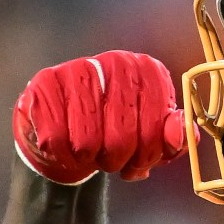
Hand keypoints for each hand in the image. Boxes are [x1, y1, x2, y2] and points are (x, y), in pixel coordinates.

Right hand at [13, 51, 186, 184]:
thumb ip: (173, 139)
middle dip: (117, 161)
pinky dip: (61, 155)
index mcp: (146, 71)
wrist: (65, 136)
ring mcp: (76, 69)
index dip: (149, 153)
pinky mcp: (44, 85)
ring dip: (88, 160)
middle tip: (110, 159)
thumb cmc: (111, 136)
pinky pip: (56, 140)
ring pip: (87, 142)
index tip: (140, 160)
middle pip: (122, 137)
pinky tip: (64, 146)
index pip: (156, 123)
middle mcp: (114, 62)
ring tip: (87, 151)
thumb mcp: (150, 142)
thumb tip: (179, 130)